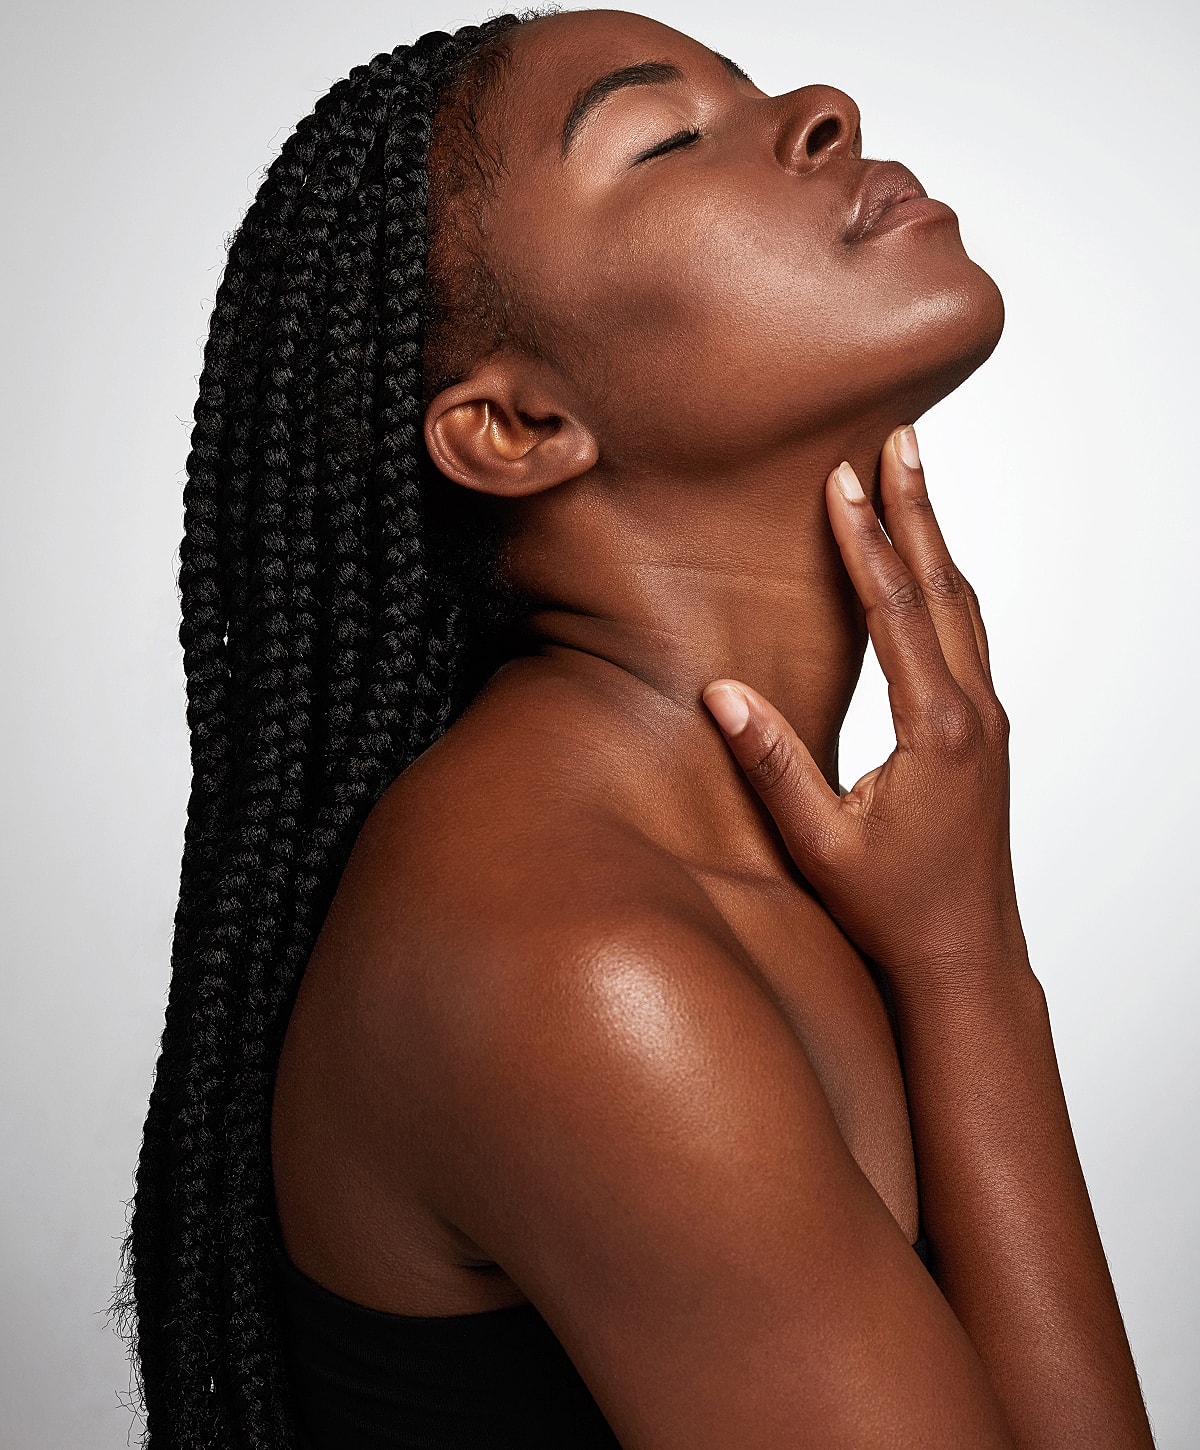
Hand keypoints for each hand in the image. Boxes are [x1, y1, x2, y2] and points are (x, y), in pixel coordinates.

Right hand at [703, 426, 1026, 996]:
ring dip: (936, 540)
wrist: (968, 958)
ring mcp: (987, 721)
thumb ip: (773, 765)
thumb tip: (720, 694)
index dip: (865, 540)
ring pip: (963, 607)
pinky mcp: (983, 734)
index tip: (843, 477)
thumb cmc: (894, 910)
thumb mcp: (820, 843)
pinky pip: (967, 637)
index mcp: (938, 729)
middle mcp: (974, 713)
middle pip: (943, 587)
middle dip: (918, 509)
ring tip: (915, 481)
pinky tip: (928, 572)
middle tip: (903, 438)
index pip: (896, 610)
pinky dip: (944, 586)